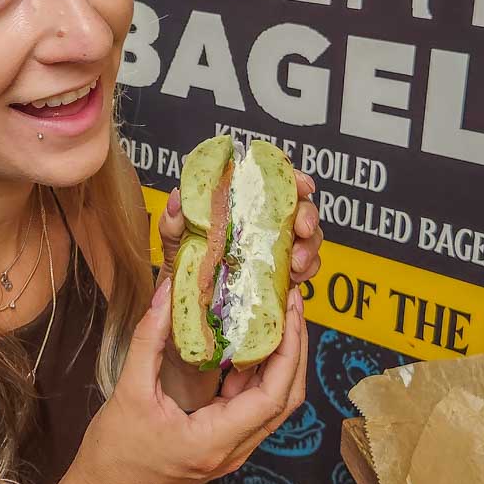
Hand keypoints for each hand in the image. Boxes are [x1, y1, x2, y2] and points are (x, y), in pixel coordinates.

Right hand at [73, 276, 307, 483]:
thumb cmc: (112, 453)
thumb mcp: (129, 391)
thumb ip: (149, 340)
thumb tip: (167, 291)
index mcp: (214, 441)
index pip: (272, 397)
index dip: (288, 351)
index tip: (290, 312)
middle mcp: (232, 450)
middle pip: (284, 399)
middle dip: (294, 349)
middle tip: (293, 304)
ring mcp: (230, 450)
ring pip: (272, 404)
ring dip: (281, 360)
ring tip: (278, 316)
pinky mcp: (221, 444)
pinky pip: (252, 407)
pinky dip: (259, 374)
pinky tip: (251, 342)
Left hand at [156, 167, 323, 289]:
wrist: (189, 305)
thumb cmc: (184, 265)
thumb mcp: (175, 241)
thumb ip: (174, 221)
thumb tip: (178, 198)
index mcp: (241, 203)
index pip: (272, 179)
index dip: (292, 177)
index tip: (302, 185)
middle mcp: (263, 220)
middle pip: (299, 205)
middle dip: (308, 214)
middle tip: (302, 229)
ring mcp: (275, 246)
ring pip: (309, 236)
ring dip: (309, 247)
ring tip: (295, 263)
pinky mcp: (283, 272)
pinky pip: (306, 266)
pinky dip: (307, 270)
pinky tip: (295, 278)